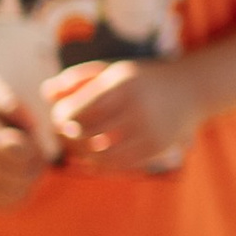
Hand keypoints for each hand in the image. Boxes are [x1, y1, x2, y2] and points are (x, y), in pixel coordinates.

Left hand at [44, 55, 199, 171]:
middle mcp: (136, 108)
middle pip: (87, 134)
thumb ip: (76, 79)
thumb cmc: (140, 79)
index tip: (60, 117)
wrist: (190, 89)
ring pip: (101, 155)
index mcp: (122, 85)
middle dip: (68, 138)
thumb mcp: (111, 70)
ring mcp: (148, 130)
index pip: (78, 111)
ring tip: (76, 149)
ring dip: (82, 155)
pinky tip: (93, 159)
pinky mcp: (157, 148)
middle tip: (63, 135)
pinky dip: (101, 165)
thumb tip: (46, 93)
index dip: (61, 118)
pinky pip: (120, 164)